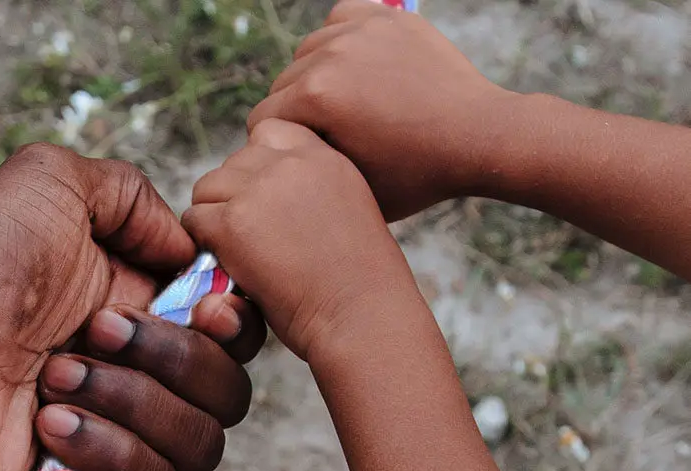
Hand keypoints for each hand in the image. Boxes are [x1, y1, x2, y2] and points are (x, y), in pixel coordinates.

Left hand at [0, 144, 214, 470]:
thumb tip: (190, 253)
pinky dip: (109, 450)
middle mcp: (140, 385)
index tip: (203, 307)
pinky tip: (47, 423)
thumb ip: (137, 201)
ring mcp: (116, 445)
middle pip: (228, 399)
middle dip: (174, 360)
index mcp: (145, 320)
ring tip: (55, 376)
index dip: (236, 329)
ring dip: (134, 403)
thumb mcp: (56, 185)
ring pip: (197, 449)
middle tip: (93, 330)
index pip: (235, 343)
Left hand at [183, 120, 404, 360]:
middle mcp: (292, 164)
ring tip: (236, 255)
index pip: (270, 132)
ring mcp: (259, 190)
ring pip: (207, 188)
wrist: (361, 317)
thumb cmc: (359, 288)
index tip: (265, 209)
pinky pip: (194, 221)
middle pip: (233, 162)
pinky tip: (226, 268)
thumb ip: (312, 193)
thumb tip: (273, 202)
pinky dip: (202, 245)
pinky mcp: (234, 224)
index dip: (257, 170)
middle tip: (248, 241)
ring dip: (213, 220)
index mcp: (325, 158)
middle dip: (233, 198)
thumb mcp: (350, 215)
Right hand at [248, 0, 510, 219]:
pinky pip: (339, 21)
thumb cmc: (413, 176)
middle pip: (282, 85)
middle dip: (294, 113)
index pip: (262, 120)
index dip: (276, 148)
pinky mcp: (386, 17)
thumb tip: (274, 157)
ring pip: (307, 52)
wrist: (477, 138)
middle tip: (324, 139)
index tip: (299, 162)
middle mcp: (331, 54)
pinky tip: (354, 71)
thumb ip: (303, 165)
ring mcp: (361, 30)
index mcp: (316, 98)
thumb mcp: (350, 185)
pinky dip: (338, 42)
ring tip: (341, 108)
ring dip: (314, 78)